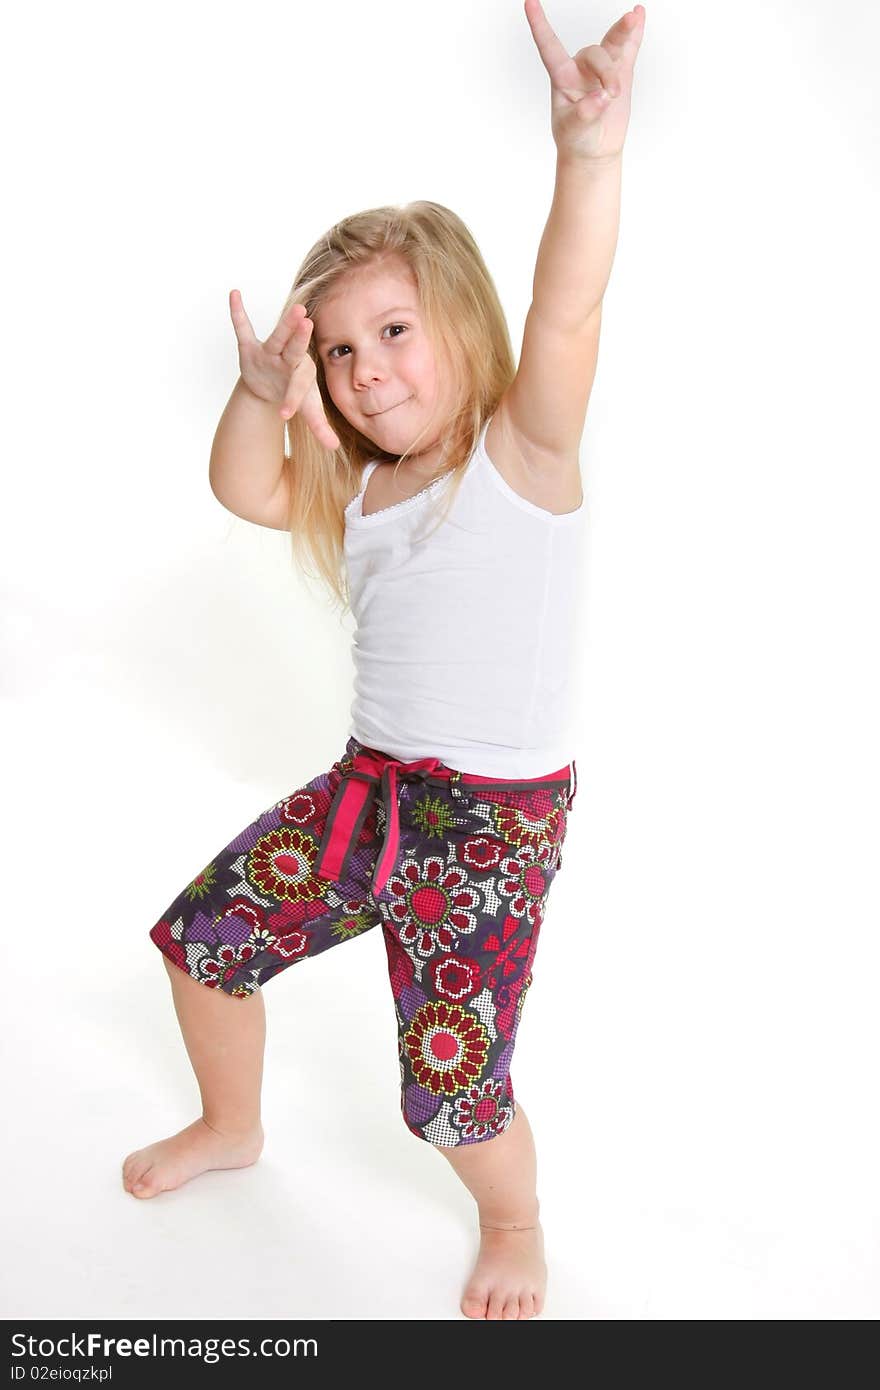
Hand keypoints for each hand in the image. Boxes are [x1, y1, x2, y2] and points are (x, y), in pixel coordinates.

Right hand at [228, 290, 340, 449]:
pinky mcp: (250, 348)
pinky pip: (243, 328)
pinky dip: (237, 313)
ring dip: (283, 322)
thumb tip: (335, 447)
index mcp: (302, 373)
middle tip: (306, 323)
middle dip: (298, 338)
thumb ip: (320, 426)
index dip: (292, 399)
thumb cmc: (294, 392)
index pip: (299, 386)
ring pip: (277, 336)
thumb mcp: (306, 408)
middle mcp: (288, 358)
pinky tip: (234, 294)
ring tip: (294, 305)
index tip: (284, 414)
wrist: (273, 383)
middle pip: (294, 348)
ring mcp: (270, 351)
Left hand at [524, 1, 645, 163]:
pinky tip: (639, 14)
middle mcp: (581, 67)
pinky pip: (629, 47)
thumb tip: (602, 96)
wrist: (594, 150)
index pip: (549, 47)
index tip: (529, 2)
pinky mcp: (621, 72)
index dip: (540, 26)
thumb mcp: (574, 131)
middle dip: (605, 72)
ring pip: (612, 44)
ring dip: (623, 36)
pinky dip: (635, 32)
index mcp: (562, 77)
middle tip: (611, 94)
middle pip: (595, 53)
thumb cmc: (577, 139)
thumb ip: (585, 113)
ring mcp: (602, 68)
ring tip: (633, 22)